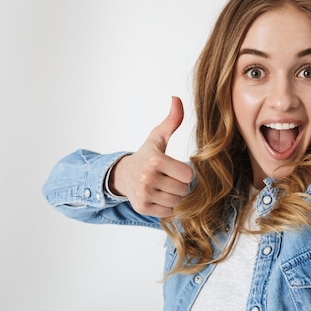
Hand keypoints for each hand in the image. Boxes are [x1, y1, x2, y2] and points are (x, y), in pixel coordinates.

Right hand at [109, 96, 193, 217]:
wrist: (122, 175)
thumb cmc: (146, 155)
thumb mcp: (158, 137)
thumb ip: (172, 121)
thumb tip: (176, 99)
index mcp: (155, 160)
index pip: (188, 174)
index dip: (184, 172)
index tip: (174, 167)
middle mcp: (148, 178)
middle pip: (183, 189)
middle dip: (178, 184)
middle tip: (166, 177)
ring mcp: (144, 194)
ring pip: (176, 200)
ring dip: (173, 195)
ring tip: (161, 186)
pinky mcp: (141, 207)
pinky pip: (168, 211)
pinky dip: (165, 206)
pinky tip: (156, 196)